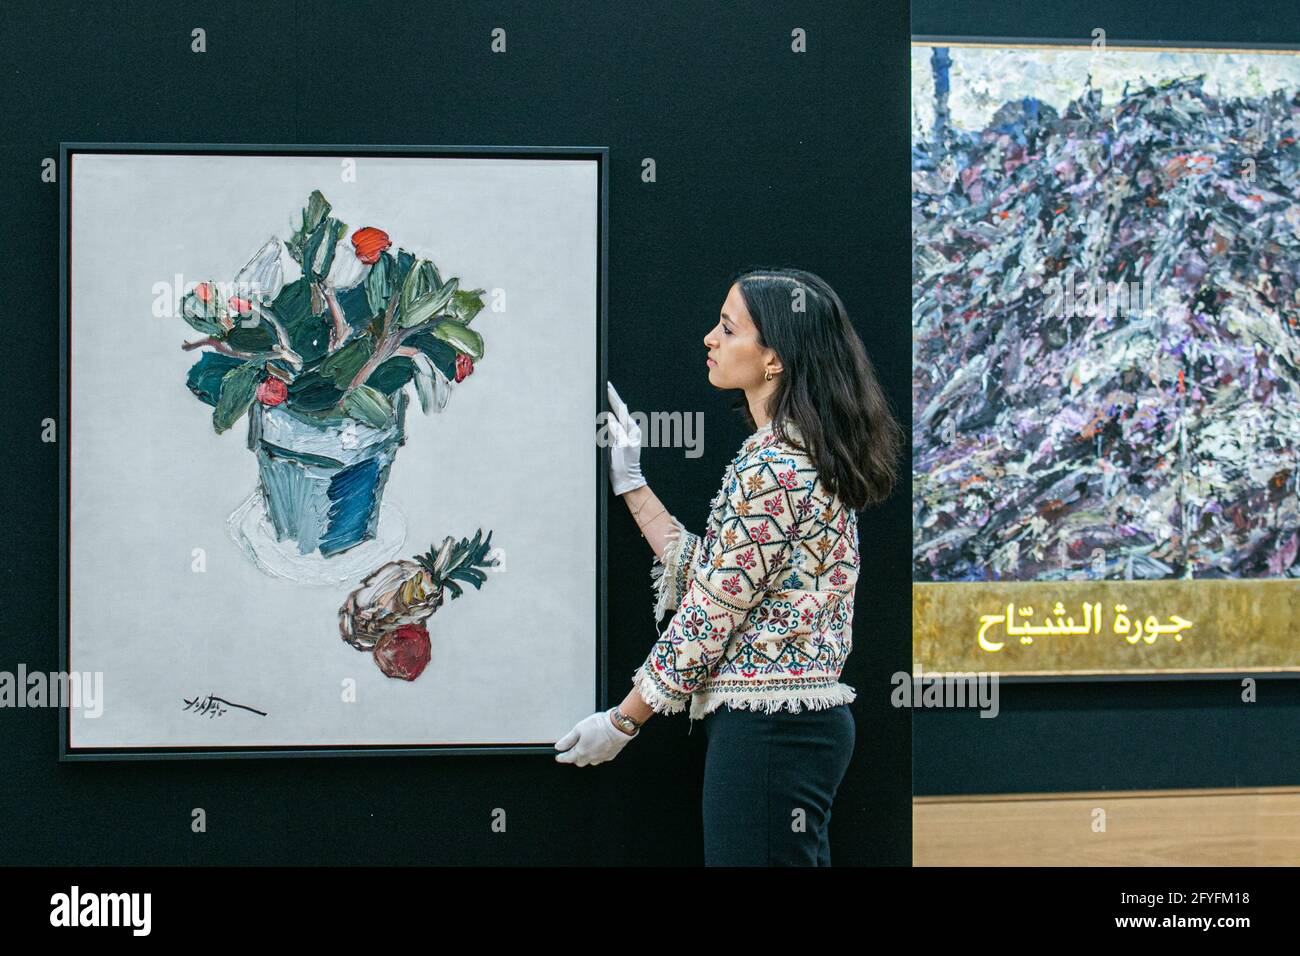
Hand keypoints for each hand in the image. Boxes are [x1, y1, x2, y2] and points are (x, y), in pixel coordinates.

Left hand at [555, 708, 637, 765]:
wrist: (618, 727)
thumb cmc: (600, 725)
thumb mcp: (578, 728)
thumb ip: (568, 739)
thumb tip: (559, 746)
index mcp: (581, 752)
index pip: (568, 758)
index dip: (561, 757)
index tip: (558, 757)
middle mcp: (591, 757)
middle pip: (579, 762)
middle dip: (574, 757)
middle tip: (572, 750)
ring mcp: (601, 758)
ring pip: (590, 761)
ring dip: (586, 756)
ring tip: (586, 747)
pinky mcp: (610, 755)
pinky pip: (601, 758)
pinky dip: (597, 754)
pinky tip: (598, 747)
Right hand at [606, 381, 646, 495]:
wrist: (626, 479)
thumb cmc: (625, 465)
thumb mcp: (622, 447)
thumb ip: (617, 431)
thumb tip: (611, 417)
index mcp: (632, 429)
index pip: (621, 409)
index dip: (613, 397)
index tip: (607, 386)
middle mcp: (628, 429)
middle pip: (619, 409)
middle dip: (612, 397)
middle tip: (605, 385)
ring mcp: (622, 434)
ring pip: (615, 415)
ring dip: (609, 405)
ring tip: (604, 392)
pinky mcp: (617, 439)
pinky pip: (611, 424)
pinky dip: (606, 416)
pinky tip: (603, 411)